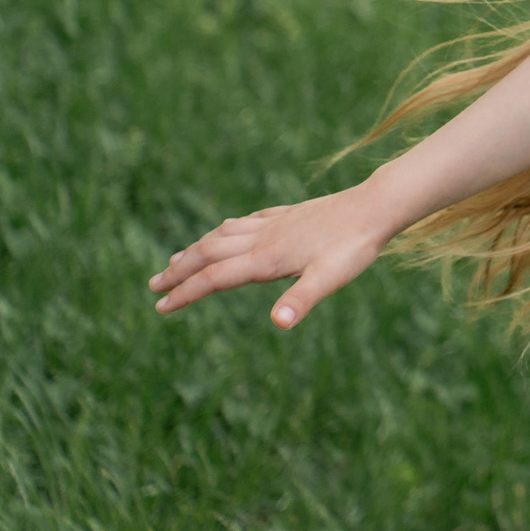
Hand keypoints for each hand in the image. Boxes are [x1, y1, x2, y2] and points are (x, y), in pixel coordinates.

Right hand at [148, 185, 397, 329]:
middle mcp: (263, 239)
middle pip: (209, 253)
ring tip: (178, 258)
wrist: (376, 207)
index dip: (186, 293)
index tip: (161, 306)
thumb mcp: (330, 278)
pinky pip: (247, 221)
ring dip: (197, 248)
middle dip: (180, 270)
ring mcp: (275, 224)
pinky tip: (229, 229)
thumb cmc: (354, 246)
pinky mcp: (289, 215)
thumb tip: (279, 324)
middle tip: (153, 285)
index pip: (215, 278)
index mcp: (266, 259)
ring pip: (224, 234)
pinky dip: (228, 229)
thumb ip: (302, 300)